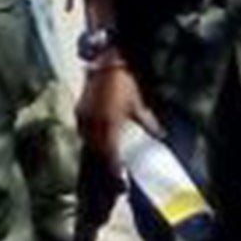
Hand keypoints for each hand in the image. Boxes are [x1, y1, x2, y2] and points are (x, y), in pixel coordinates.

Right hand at [76, 54, 158, 171]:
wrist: (108, 63)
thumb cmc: (125, 83)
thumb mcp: (137, 105)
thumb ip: (147, 122)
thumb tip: (160, 135)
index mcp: (109, 123)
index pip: (110, 152)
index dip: (115, 167)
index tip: (120, 178)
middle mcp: (94, 123)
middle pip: (98, 149)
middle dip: (106, 160)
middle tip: (114, 169)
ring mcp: (84, 116)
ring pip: (88, 141)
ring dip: (97, 149)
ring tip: (107, 156)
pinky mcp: (79, 109)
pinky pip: (83, 130)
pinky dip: (90, 137)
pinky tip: (97, 138)